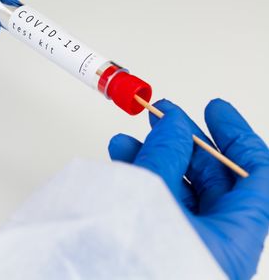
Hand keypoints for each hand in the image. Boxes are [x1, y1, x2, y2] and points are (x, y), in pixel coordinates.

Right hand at [108, 99, 268, 279]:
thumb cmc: (130, 265)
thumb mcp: (153, 197)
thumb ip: (166, 154)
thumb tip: (174, 125)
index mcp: (233, 240)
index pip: (256, 177)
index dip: (236, 137)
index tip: (215, 111)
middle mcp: (213, 244)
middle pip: (212, 181)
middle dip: (183, 143)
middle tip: (163, 117)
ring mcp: (184, 246)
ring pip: (178, 192)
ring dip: (154, 158)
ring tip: (128, 140)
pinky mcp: (156, 246)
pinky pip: (156, 205)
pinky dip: (139, 180)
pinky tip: (121, 161)